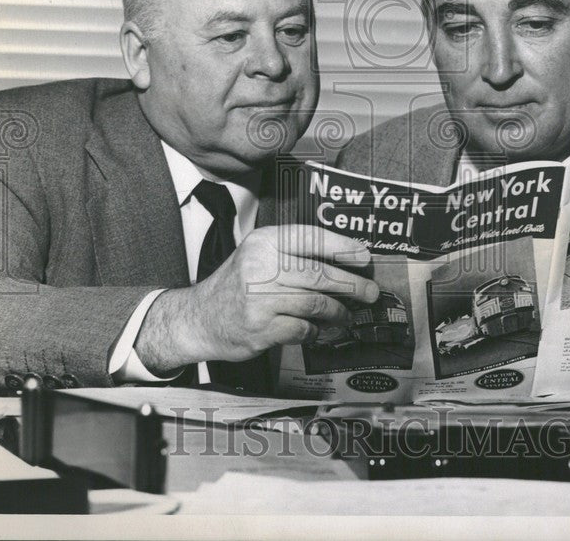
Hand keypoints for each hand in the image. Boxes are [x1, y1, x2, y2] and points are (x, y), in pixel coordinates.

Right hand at [135, 226, 377, 372]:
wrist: (199, 318)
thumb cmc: (237, 286)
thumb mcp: (258, 256)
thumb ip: (294, 254)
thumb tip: (345, 261)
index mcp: (263, 242)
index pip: (311, 238)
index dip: (343, 247)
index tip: (364, 257)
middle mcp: (260, 266)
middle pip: (319, 274)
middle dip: (351, 284)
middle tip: (370, 291)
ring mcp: (259, 299)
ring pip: (315, 303)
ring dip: (338, 311)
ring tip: (347, 315)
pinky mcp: (260, 328)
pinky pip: (302, 328)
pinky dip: (317, 331)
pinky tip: (320, 330)